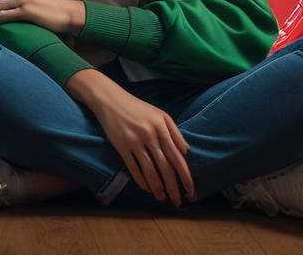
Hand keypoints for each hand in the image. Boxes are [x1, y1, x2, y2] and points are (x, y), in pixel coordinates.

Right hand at [87, 85, 195, 207]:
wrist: (111, 100)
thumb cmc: (139, 108)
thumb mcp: (160, 115)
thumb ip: (175, 133)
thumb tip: (186, 152)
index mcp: (162, 127)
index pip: (177, 156)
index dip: (185, 175)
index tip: (191, 190)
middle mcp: (150, 135)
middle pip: (165, 167)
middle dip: (173, 187)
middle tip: (178, 201)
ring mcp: (134, 142)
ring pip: (149, 171)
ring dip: (157, 187)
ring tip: (163, 198)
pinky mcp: (121, 147)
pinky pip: (133, 169)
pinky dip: (141, 181)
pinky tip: (147, 189)